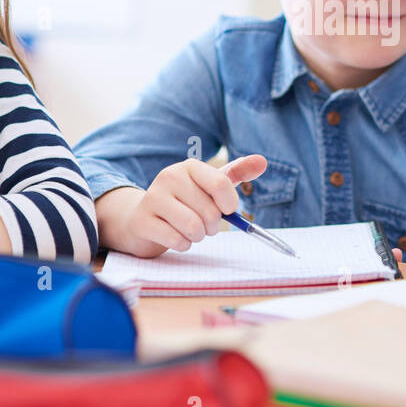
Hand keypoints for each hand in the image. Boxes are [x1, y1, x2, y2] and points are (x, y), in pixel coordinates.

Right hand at [114, 155, 268, 256]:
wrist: (142, 217)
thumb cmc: (185, 202)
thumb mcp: (210, 185)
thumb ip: (237, 173)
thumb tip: (263, 161)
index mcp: (189, 167)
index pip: (221, 183)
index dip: (229, 204)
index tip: (226, 210)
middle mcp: (169, 177)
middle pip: (210, 211)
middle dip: (212, 226)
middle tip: (203, 224)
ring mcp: (153, 198)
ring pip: (193, 227)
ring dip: (198, 237)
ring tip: (190, 231)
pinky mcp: (143, 221)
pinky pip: (177, 240)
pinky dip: (183, 245)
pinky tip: (175, 237)